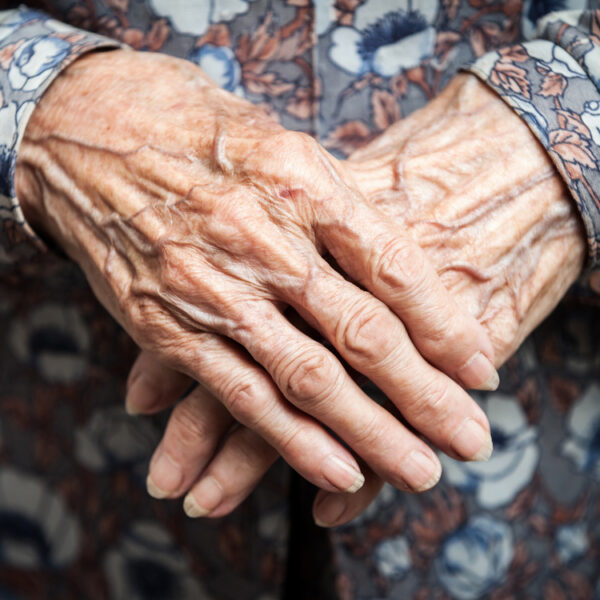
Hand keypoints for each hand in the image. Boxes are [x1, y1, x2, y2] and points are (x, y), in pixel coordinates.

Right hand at [15, 51, 495, 497]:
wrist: (96, 134)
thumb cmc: (204, 136)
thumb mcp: (284, 148)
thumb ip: (338, 209)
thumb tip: (400, 269)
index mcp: (303, 183)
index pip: (395, 269)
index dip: (445, 326)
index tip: (480, 370)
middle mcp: (265, 239)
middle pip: (364, 332)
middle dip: (426, 395)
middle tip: (472, 440)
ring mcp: (217, 289)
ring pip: (310, 377)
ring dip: (371, 434)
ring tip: (421, 472)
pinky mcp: (172, 328)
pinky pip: (244, 395)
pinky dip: (295, 441)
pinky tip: (340, 473)